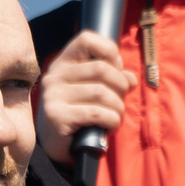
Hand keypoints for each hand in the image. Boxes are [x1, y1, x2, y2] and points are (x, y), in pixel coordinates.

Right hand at [36, 29, 132, 166]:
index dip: (108, 50)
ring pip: (101, 92)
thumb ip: (112, 79)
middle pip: (100, 68)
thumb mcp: (93, 91)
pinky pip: (97, 113)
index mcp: (62, 63)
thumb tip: (131, 79)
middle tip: (121, 99)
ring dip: (118, 107)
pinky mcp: (57, 117)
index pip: (86, 39)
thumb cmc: (78, 113)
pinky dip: (112, 120)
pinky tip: (111, 126)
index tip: (116, 68)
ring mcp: (54, 96)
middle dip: (120, 85)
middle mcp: (54, 76)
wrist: (55, 146)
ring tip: (116, 115)